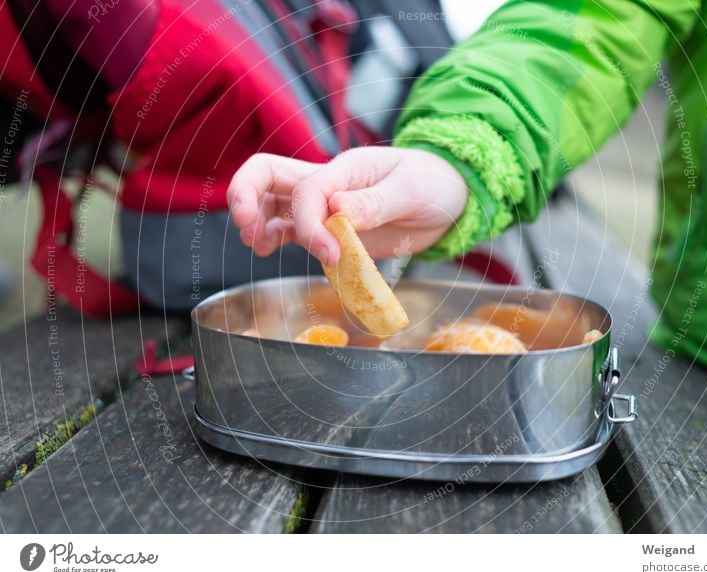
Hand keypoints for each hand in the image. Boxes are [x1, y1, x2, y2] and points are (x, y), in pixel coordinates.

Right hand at [226, 146, 467, 265]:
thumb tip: (338, 210)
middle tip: (247, 230)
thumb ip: (374, 202)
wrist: (447, 198)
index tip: (332, 254)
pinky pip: (290, 229)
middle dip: (246, 196)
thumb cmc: (431, 184)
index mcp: (345, 168)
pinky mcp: (329, 229)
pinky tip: (266, 248)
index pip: (306, 191)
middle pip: (267, 175)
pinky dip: (273, 237)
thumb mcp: (410, 190)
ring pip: (272, 203)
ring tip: (257, 245)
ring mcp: (324, 207)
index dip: (309, 225)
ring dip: (256, 221)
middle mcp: (326, 184)